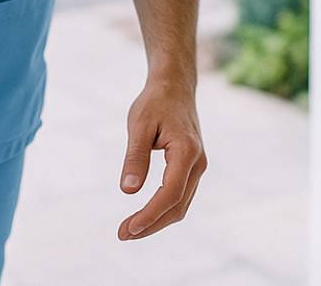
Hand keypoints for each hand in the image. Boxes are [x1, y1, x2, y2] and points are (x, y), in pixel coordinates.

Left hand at [116, 77, 206, 239]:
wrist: (174, 86)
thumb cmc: (155, 103)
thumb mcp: (138, 125)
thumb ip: (135, 158)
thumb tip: (128, 191)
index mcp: (186, 151)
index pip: (170, 193)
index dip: (150, 214)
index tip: (129, 228)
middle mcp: (198, 163)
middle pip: (177, 206)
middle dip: (151, 224)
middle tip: (122, 234)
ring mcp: (198, 167)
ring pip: (180, 205)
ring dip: (156, 220)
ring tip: (129, 229)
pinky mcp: (192, 168)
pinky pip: (180, 196)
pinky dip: (162, 210)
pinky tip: (144, 215)